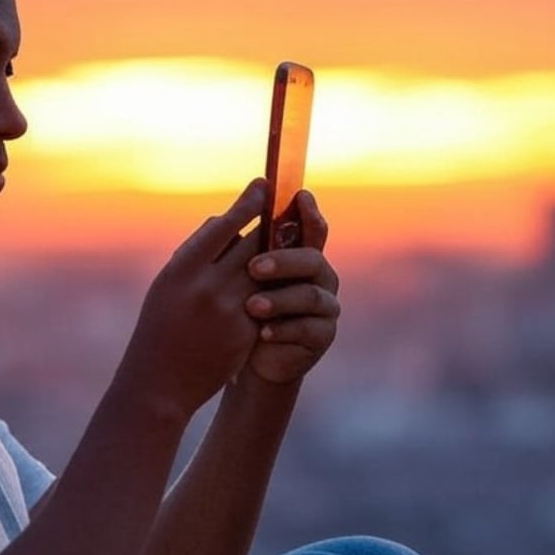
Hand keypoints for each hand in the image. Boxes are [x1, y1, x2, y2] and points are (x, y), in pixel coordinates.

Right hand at [116, 180, 265, 421]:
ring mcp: (231, 310)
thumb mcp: (167, 284)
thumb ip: (195, 253)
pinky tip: (279, 281)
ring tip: (288, 239)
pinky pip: (268, 299)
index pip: (224, 225)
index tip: (264, 185)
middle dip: (271, 224)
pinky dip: (273, 288)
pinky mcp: (248, 332)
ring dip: (278, 255)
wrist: (159, 382)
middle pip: (253, 243)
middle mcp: (208, 286)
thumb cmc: (159, 327)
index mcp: (182, 269)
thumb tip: (225, 221)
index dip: (248, 203)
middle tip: (287, 205)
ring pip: (267, 270)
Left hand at [243, 190, 339, 384]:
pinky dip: (284, 330)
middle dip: (284, 260)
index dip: (309, 212)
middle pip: (312, 259)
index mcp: (300, 254)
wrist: (247, 358)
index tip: (299, 196)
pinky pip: (308, 330)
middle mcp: (319, 276)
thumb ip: (240, 247)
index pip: (311, 227)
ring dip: (280, 299)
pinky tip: (263, 333)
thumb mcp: (238, 277)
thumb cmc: (241, 309)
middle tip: (253, 267)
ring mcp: (325, 306)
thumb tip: (229, 211)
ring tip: (251, 306)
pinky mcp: (322, 336)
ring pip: (310, 296)